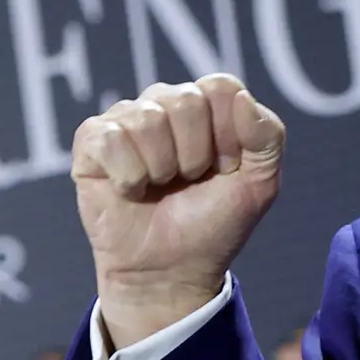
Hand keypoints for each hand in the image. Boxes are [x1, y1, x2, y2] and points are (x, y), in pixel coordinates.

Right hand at [75, 75, 287, 348]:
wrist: (171, 272)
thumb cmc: (212, 225)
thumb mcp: (259, 185)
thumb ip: (267, 136)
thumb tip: (242, 99)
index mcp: (206, 105)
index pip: (220, 87)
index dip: (226, 135)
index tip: (223, 170)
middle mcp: (163, 103)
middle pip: (184, 100)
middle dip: (193, 155)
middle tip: (187, 182)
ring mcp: (125, 120)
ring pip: (147, 120)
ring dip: (161, 169)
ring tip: (158, 188)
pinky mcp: (91, 142)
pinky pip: (111, 139)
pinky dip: (128, 176)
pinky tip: (131, 191)